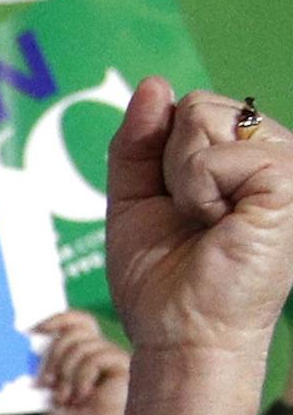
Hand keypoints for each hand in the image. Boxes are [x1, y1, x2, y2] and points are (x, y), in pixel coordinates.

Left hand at [33, 310, 128, 414]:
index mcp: (83, 354)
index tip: (32, 330)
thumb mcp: (49, 386)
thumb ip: (47, 359)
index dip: (57, 320)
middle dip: (53, 356)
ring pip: (82, 345)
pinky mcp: (125, 368)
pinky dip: (82, 377)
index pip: (77, 323)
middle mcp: (101, 353)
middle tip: (46, 383)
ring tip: (66, 397)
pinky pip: (97, 357)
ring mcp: (114, 359)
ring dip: (66, 373)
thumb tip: (35, 333)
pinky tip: (83, 396)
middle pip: (74, 331)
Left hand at [106, 82, 292, 360]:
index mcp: (246, 156)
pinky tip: (217, 224)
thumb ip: (140, 140)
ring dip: (181, 179)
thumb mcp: (136, 197)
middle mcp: (275, 153)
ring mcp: (287, 166)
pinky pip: (212, 154)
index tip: (178, 205)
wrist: (179, 332)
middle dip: (170, 162)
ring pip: (201, 119)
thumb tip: (154, 83)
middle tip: (191, 215)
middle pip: (196, 105)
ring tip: (206, 221)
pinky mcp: (288, 183)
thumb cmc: (162, 275)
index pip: (190, 107)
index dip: (162, 153)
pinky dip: (195, 191)